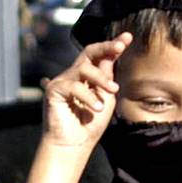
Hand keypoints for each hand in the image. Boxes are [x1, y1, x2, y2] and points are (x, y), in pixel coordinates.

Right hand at [41, 32, 132, 148]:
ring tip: (112, 91)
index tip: (127, 37)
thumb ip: (107, 78)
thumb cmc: (90, 125)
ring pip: (84, 68)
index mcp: (88, 77)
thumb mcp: (106, 98)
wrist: (74, 145)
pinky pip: (74, 85)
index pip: (100, 57)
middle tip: (119, 47)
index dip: (113, 46)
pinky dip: (88, 96)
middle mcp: (74, 75)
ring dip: (101, 78)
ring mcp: (62, 81)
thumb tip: (112, 55)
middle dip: (105, 47)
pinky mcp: (53, 90)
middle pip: (89, 52)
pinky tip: (96, 108)